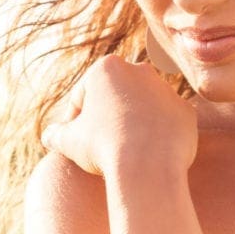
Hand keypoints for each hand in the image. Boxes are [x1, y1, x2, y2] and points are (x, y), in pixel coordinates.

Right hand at [41, 55, 197, 176]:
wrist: (147, 166)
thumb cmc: (102, 146)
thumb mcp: (69, 140)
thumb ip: (57, 134)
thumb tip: (49, 136)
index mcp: (108, 68)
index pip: (84, 94)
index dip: (75, 119)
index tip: (75, 140)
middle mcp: (140, 71)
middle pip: (116, 96)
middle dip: (108, 116)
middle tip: (100, 144)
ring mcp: (166, 90)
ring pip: (144, 107)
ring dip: (136, 124)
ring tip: (126, 151)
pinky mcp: (185, 112)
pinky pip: (167, 124)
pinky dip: (159, 136)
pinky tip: (148, 155)